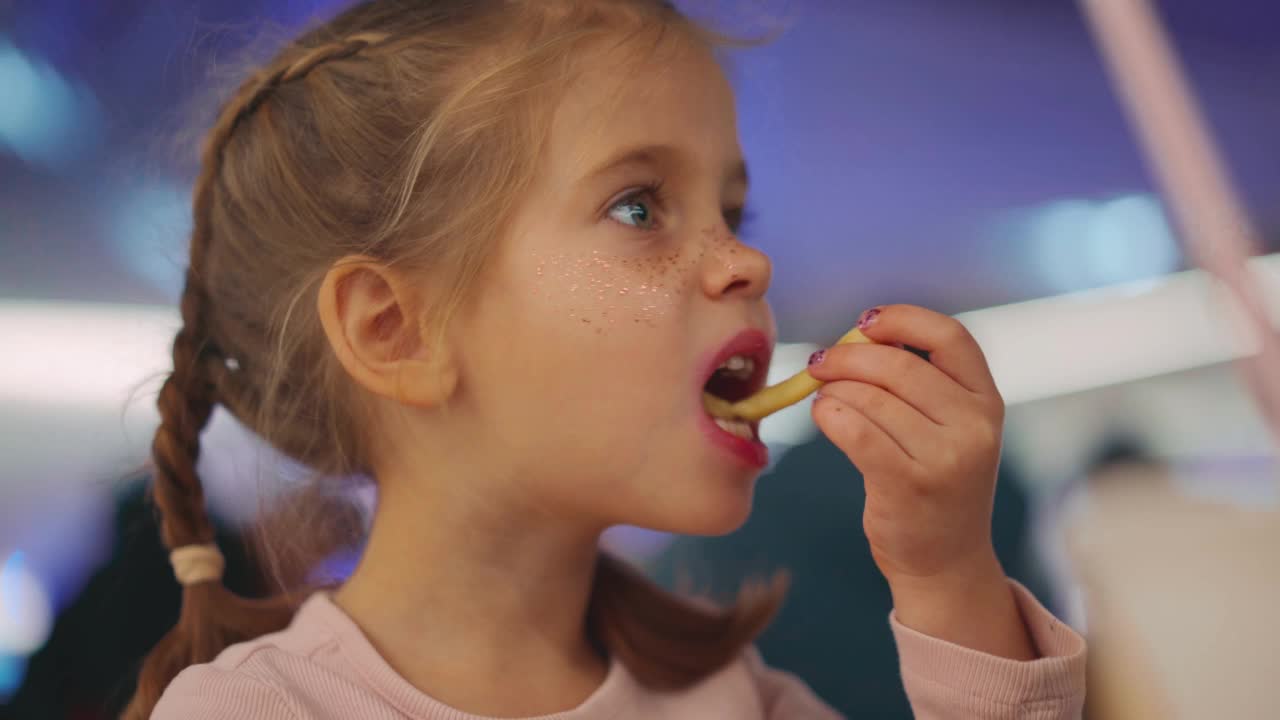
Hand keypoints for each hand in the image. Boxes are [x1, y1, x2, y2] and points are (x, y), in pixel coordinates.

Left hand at [807, 304, 1033, 659]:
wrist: (944, 560)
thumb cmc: (934, 482)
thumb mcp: (950, 428)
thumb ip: (921, 382)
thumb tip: (858, 335)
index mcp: (987, 401)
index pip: (951, 336)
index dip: (903, 319)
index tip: (865, 321)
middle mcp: (975, 426)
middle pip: (898, 364)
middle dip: (847, 356)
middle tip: (819, 362)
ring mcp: (945, 458)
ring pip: (870, 398)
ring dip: (834, 390)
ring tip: (824, 397)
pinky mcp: (908, 484)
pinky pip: (854, 430)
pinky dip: (828, 415)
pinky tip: (824, 417)